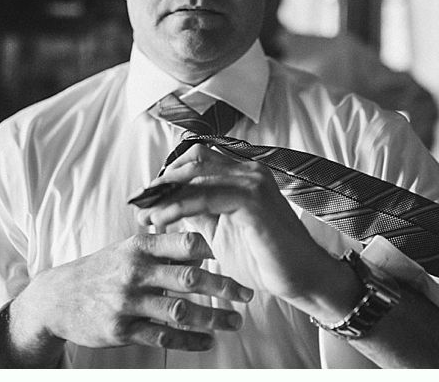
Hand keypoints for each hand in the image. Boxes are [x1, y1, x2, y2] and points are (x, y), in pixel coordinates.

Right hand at [9, 232, 252, 353]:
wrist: (57, 298)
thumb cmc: (102, 270)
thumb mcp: (127, 250)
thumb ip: (162, 250)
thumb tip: (203, 251)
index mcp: (139, 247)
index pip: (184, 242)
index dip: (213, 249)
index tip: (235, 256)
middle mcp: (134, 272)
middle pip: (189, 279)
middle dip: (224, 287)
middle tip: (247, 294)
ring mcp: (127, 302)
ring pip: (179, 311)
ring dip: (212, 318)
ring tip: (235, 322)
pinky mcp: (120, 329)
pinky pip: (162, 337)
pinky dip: (189, 341)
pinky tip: (207, 342)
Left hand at [135, 145, 345, 312]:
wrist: (300, 279)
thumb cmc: (262, 257)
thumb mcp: (219, 230)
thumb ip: (198, 211)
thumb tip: (165, 203)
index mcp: (242, 173)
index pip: (196, 158)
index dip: (167, 174)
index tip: (144, 197)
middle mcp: (249, 170)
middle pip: (193, 159)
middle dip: (161, 182)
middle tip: (138, 204)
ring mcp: (253, 183)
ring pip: (197, 175)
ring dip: (165, 195)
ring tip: (145, 216)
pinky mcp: (254, 202)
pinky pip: (206, 197)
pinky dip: (179, 207)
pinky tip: (162, 220)